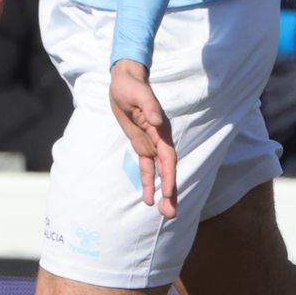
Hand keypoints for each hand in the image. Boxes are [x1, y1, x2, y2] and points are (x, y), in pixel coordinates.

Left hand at [111, 59, 177, 218]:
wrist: (124, 80)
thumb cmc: (131, 85)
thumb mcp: (139, 93)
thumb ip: (150, 106)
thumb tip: (160, 121)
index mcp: (161, 129)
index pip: (168, 157)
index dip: (169, 175)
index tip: (169, 192)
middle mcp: (160, 139)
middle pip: (168, 169)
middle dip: (171, 191)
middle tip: (171, 213)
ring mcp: (152, 143)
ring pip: (159, 172)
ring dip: (162, 191)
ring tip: (163, 212)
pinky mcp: (142, 144)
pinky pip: (147, 167)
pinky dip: (149, 182)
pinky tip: (148, 198)